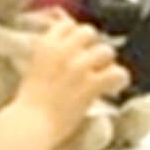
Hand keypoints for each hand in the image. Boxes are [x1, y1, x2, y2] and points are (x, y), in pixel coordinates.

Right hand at [16, 16, 126, 143]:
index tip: (79, 48)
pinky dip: (119, 80)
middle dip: (93, 47)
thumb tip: (73, 52)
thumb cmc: (29, 103)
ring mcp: (78, 67)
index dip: (76, 36)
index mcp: (46, 45)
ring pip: (106, 51)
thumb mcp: (35, 68)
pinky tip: (113, 88)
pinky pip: (117, 73)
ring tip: (104, 77)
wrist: (30, 124)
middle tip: (93, 63)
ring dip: (107, 64)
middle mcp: (63, 51)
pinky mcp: (90, 84)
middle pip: (89, 32)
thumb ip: (52, 56)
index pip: (68, 25)